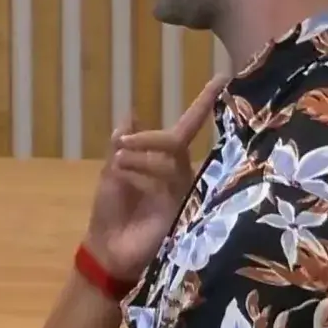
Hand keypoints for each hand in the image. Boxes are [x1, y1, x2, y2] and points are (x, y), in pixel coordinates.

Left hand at [85, 75, 227, 280]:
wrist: (107, 249)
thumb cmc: (110, 212)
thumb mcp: (112, 173)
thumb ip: (124, 145)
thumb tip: (130, 114)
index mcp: (163, 163)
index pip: (186, 130)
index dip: (202, 105)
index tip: (221, 78)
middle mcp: (179, 175)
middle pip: (176, 141)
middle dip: (151, 138)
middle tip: (123, 145)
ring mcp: (183, 192)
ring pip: (170, 159)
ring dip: (140, 156)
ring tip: (118, 163)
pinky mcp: (182, 209)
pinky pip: (166, 180)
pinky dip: (142, 172)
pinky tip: (125, 176)